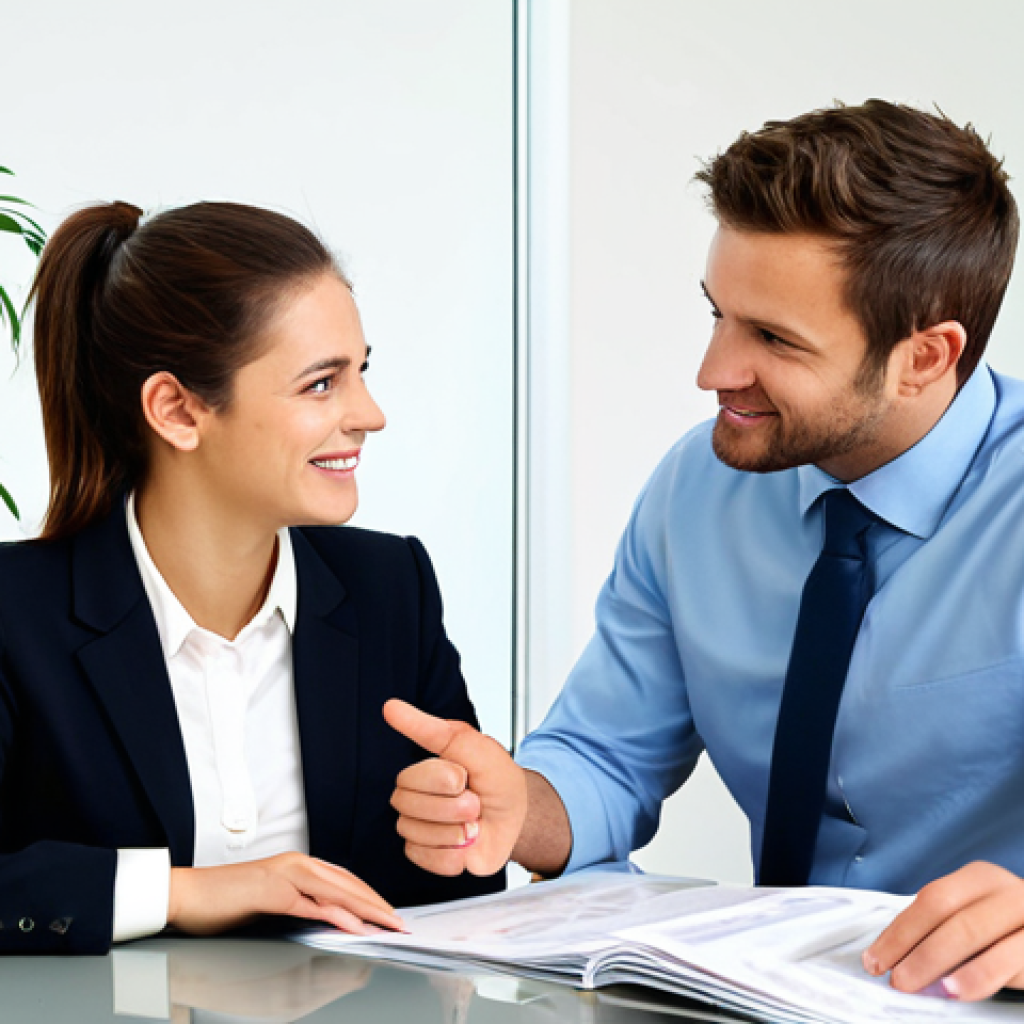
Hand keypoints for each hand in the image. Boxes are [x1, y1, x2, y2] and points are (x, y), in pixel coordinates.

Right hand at [168, 852, 404, 935]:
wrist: (184, 895)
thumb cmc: (222, 903)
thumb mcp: (270, 906)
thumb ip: (299, 909)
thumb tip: (328, 924)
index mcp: (297, 865)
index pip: (344, 881)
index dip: (369, 897)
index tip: (388, 914)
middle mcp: (296, 863)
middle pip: (348, 884)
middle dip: (377, 904)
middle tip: (400, 922)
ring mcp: (285, 875)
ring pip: (338, 891)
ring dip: (367, 909)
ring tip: (388, 924)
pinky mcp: (272, 891)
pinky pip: (312, 905)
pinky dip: (337, 915)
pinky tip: (355, 927)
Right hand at [383, 698, 526, 876]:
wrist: (518, 817)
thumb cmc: (496, 780)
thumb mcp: (474, 748)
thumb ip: (432, 730)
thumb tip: (390, 707)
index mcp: (422, 771)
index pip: (409, 778)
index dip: (441, 780)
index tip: (464, 776)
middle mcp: (414, 799)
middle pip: (408, 806)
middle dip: (451, 806)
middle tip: (475, 802)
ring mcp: (418, 828)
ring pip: (415, 833)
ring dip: (454, 830)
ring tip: (473, 824)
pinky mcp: (426, 855)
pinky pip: (425, 859)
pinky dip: (453, 854)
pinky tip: (465, 845)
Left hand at [863, 861, 1023, 1000]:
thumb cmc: (1008, 932)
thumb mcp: (976, 919)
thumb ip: (942, 931)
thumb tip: (896, 958)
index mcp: (980, 878)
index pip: (931, 899)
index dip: (900, 931)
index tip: (874, 959)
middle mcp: (1006, 891)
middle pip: (950, 916)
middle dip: (916, 951)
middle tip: (896, 980)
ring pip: (976, 935)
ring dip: (941, 963)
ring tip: (919, 987)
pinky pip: (1009, 962)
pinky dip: (978, 977)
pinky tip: (958, 990)